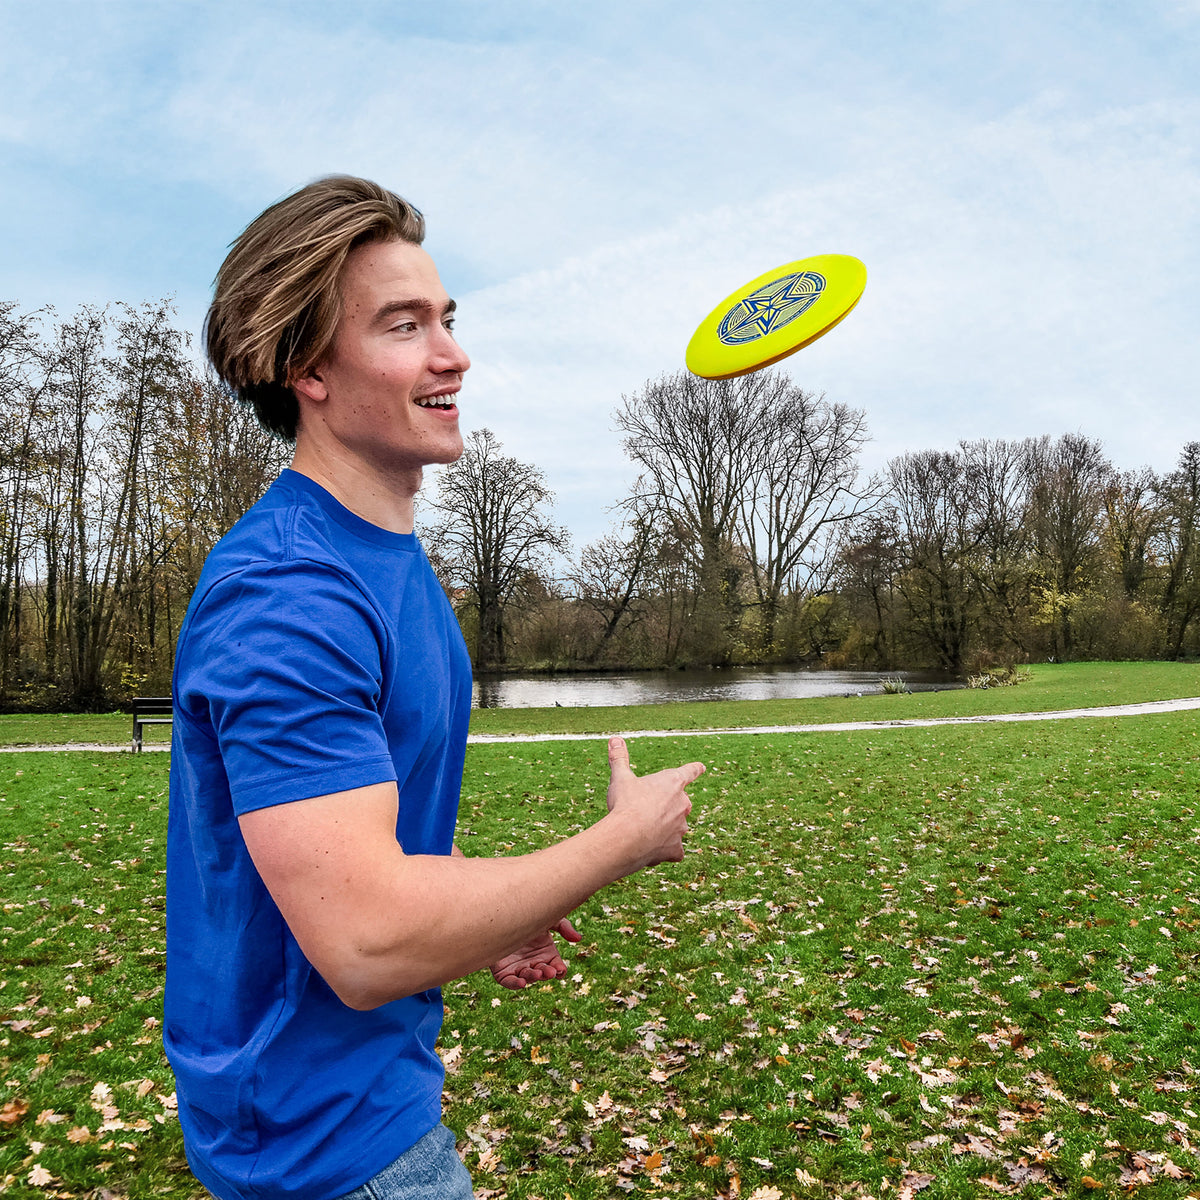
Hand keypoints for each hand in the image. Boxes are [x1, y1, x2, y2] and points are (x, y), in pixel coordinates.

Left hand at [490, 917, 581, 989]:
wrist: (501, 912)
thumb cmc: (526, 914)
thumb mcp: (548, 919)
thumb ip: (563, 927)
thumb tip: (578, 939)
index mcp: (546, 953)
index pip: (557, 967)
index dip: (559, 970)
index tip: (560, 969)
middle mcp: (533, 962)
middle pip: (542, 973)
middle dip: (546, 973)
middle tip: (548, 970)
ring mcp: (518, 967)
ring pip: (527, 978)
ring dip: (533, 977)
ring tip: (535, 972)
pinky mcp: (502, 970)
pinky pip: (509, 982)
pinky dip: (515, 984)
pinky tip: (521, 982)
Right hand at [605, 736, 704, 871]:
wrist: (626, 838)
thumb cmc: (625, 804)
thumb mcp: (621, 778)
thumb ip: (620, 758)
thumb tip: (615, 739)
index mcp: (672, 782)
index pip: (690, 771)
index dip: (695, 769)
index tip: (701, 767)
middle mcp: (682, 804)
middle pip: (681, 802)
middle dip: (668, 805)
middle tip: (647, 808)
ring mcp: (681, 828)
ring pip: (677, 826)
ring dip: (665, 827)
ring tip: (644, 829)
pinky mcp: (676, 849)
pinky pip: (676, 850)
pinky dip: (668, 850)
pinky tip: (655, 850)